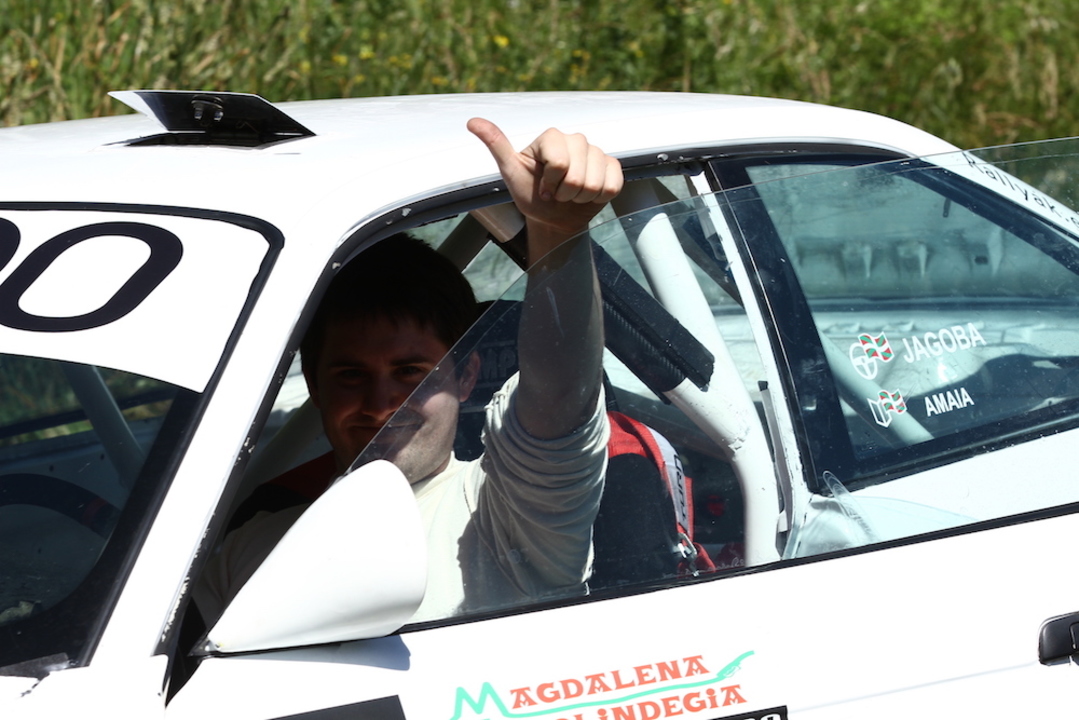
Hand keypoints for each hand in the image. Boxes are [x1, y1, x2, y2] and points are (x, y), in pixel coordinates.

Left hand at [467, 118, 622, 242]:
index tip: (542, 187)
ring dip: (581, 197)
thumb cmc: (531, 194)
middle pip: (577, 174)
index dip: (550, 183)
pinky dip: (599, 198)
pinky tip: (588, 195)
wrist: (554, 217)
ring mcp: (596, 152)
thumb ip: (496, 145)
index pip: (559, 162)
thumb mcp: (511, 172)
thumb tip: (472, 121)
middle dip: (564, 193)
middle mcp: (575, 139)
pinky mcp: (613, 167)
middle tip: (557, 193)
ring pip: (595, 182)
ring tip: (571, 195)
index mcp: (551, 137)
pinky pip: (612, 185)